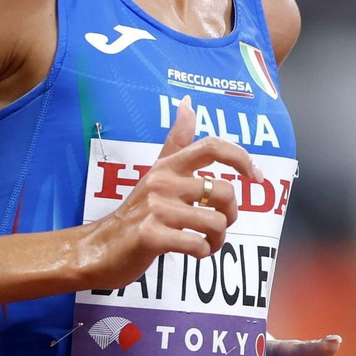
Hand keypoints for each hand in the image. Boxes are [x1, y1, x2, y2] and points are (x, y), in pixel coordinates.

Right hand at [75, 97, 260, 290]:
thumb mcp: (156, 172)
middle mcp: (163, 181)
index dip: (241, 158)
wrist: (99, 248)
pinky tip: (193, 252)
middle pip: (224, 192)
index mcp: (168, 165)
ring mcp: (156, 208)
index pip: (211, 147)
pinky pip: (198, 244)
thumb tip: (188, 102)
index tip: (256, 177)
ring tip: (206, 243)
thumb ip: (176, 140)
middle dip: (231, 216)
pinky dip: (202, 253)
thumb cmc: (135, 212)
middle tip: (217, 228)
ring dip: (218, 240)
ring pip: (216, 223)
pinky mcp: (151, 236)